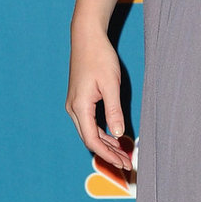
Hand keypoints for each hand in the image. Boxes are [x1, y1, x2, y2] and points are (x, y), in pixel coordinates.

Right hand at [66, 27, 133, 171]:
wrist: (87, 38)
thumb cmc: (100, 58)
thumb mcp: (111, 85)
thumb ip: (114, 111)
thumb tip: (118, 135)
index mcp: (80, 107)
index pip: (92, 140)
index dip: (108, 155)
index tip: (123, 163)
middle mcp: (73, 109)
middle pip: (89, 139)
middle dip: (108, 153)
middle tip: (127, 163)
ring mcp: (75, 105)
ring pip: (89, 132)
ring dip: (105, 144)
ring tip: (123, 153)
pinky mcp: (79, 100)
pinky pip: (89, 123)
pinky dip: (102, 133)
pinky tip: (114, 138)